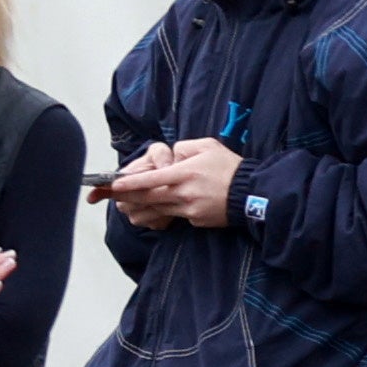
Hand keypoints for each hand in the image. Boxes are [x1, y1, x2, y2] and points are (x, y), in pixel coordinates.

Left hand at [109, 138, 242, 229]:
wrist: (252, 194)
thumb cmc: (229, 167)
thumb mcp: (208, 146)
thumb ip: (184, 147)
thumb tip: (170, 156)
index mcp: (185, 173)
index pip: (152, 179)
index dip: (131, 182)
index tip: (115, 184)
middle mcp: (184, 193)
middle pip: (149, 198)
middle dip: (129, 197)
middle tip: (114, 197)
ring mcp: (189, 210)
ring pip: (158, 210)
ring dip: (142, 207)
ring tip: (129, 206)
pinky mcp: (195, 221)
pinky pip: (174, 216)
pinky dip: (165, 213)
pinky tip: (161, 209)